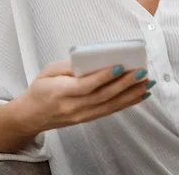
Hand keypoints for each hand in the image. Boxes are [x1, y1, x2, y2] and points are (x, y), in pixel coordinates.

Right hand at [16, 61, 154, 133]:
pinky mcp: (88, 119)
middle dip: (125, 84)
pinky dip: (128, 103)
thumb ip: (69, 66)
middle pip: (103, 95)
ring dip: (131, 94)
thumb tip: (93, 58)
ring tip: (147, 83)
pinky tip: (141, 94)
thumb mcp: (48, 71)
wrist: (31, 115)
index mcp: (60, 91)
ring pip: (110, 105)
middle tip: (142, 72)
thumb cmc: (41, 88)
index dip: (104, 76)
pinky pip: (111, 111)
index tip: (120, 66)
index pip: (86, 85)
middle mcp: (73, 106)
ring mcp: (82, 115)